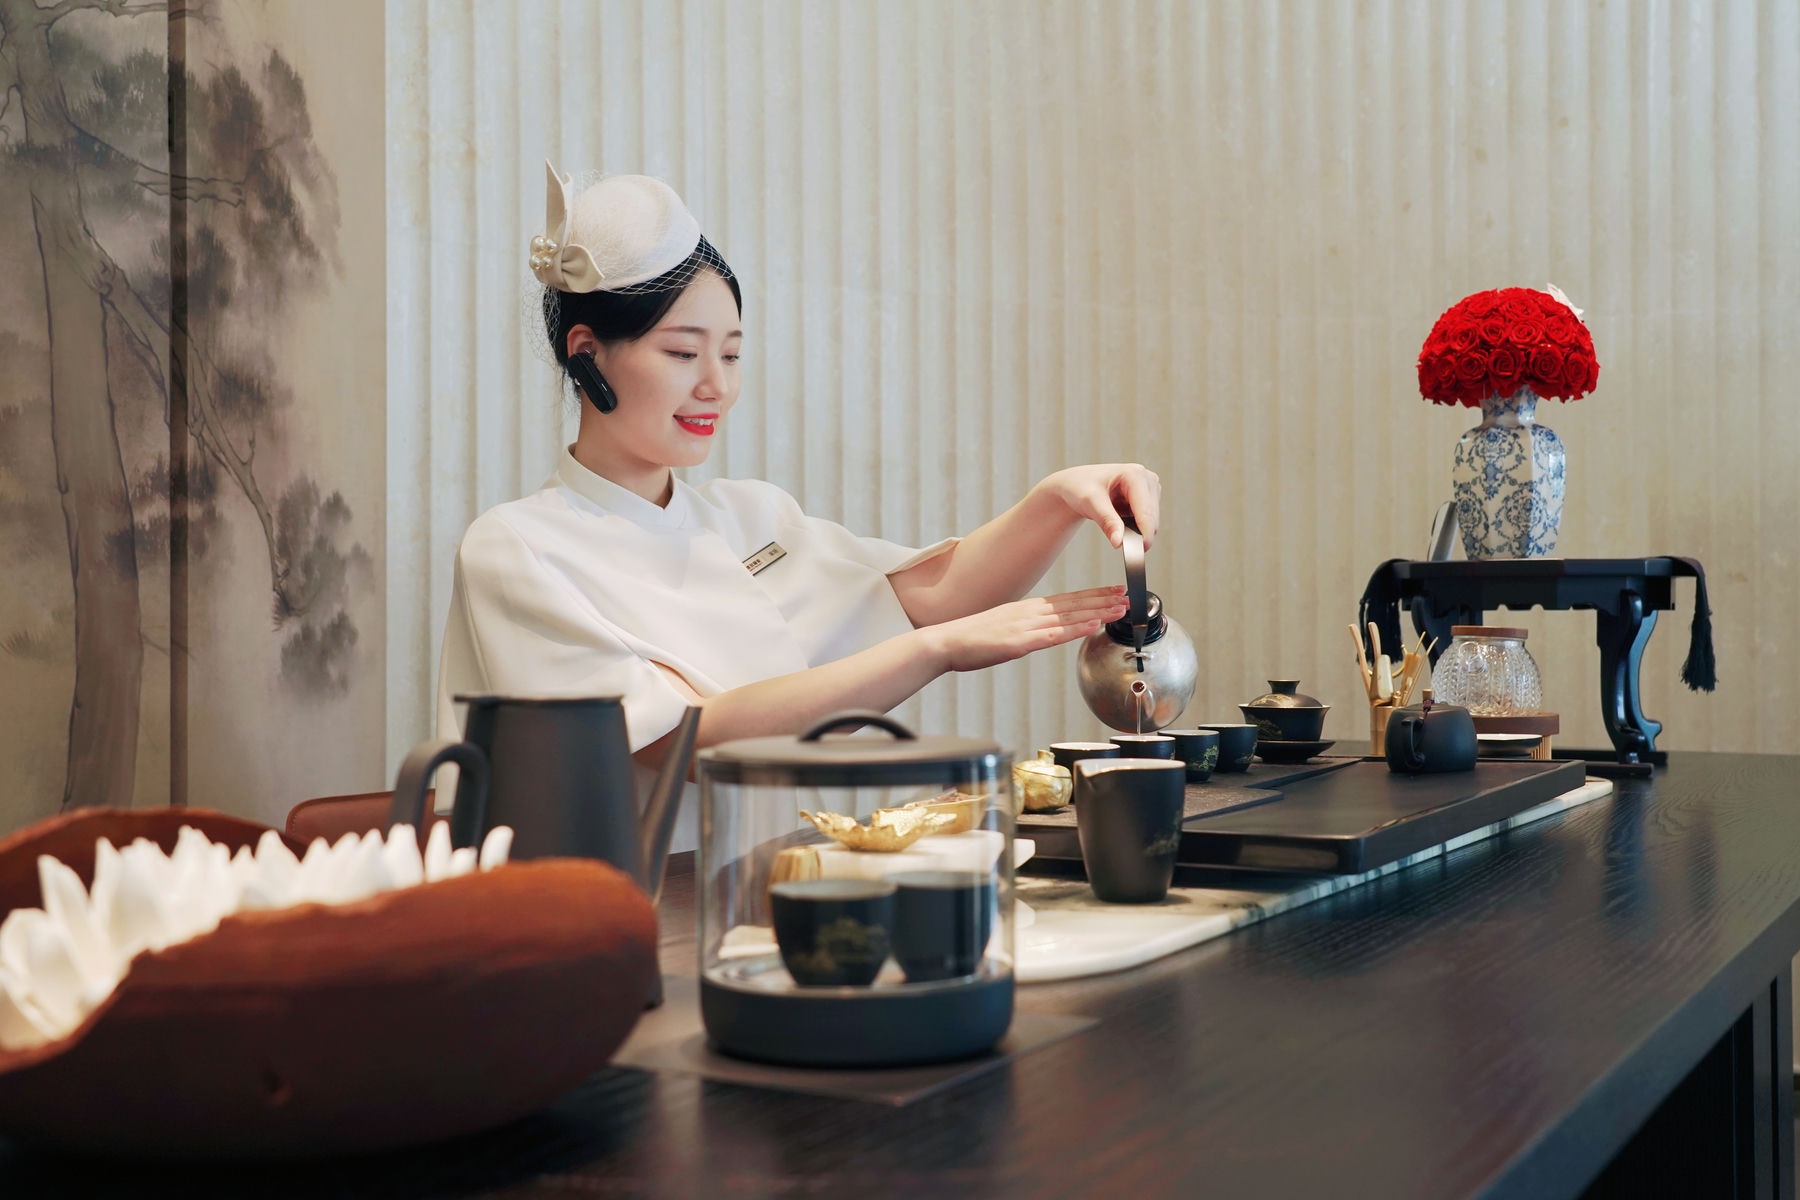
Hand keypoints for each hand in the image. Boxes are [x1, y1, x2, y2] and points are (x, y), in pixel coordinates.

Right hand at [922, 586, 1127, 672]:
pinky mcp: (1019, 642)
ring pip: (1069, 616)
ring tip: (1121, 609)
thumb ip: (1023, 629)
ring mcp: (1025, 626)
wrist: (944, 642)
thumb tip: (1040, 633)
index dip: (1093, 596)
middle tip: (1129, 597)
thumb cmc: (968, 640)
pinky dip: (1075, 629)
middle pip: (1073, 604)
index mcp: (1025, 610)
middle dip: (1103, 601)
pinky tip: (1093, 626)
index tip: (1113, 593)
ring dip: (1098, 612)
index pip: (1066, 600)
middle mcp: (1029, 613)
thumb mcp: (1001, 630)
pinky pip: (1053, 635)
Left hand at [1039, 464, 1161, 549]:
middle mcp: (1147, 479)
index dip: (1144, 533)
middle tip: (1124, 550)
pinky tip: (1119, 526)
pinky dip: (1135, 530)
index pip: (1145, 510)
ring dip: (1137, 532)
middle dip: (1139, 535)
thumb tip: (1119, 542)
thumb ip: (1107, 521)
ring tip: (1113, 530)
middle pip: (1151, 518)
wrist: (1076, 484)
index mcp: (1134, 474)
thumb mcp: (1090, 502)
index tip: (1139, 552)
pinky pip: (1147, 522)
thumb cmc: (1081, 487)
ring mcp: (1149, 489)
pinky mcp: (1148, 499)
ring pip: (1152, 522)